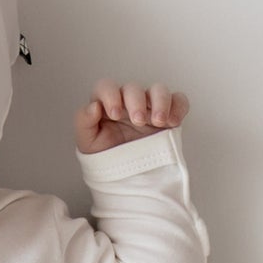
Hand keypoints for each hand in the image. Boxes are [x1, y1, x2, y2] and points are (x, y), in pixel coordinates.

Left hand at [74, 80, 188, 153]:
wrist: (125, 176)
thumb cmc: (105, 155)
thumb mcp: (87, 142)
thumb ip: (84, 122)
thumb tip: (93, 106)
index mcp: (107, 103)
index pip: (106, 86)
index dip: (110, 95)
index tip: (115, 114)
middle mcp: (129, 101)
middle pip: (133, 88)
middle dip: (136, 102)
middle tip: (138, 121)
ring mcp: (150, 107)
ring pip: (158, 89)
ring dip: (160, 101)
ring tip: (158, 121)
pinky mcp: (169, 115)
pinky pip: (179, 101)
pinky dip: (179, 107)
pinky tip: (173, 122)